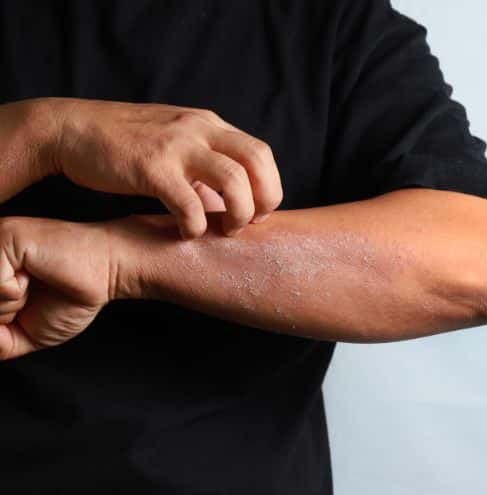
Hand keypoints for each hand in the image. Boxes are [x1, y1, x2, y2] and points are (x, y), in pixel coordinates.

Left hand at [0, 216, 111, 360]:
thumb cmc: (73, 296)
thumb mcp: (22, 333)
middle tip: (26, 299)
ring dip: (6, 306)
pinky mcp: (6, 237)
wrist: (107, 273)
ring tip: (31, 286)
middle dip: (0, 316)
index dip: (1, 320)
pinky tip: (34, 276)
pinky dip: (14, 293)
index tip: (19, 309)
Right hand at [48, 98, 282, 237]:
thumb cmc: (126, 143)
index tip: (259, 210)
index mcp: (208, 125)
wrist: (74, 130)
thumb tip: (225, 201)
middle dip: (265, 199)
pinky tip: (188, 233)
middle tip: (249, 223)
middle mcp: (199, 130)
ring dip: (238, 213)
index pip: (260, 152)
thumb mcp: (174, 143)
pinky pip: (190, 203)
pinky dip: (197, 225)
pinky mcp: (151, 168)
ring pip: (233, 180)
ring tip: (225, 230)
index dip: (268, 185)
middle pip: (257, 161)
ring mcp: (176, 147)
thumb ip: (203, 167)